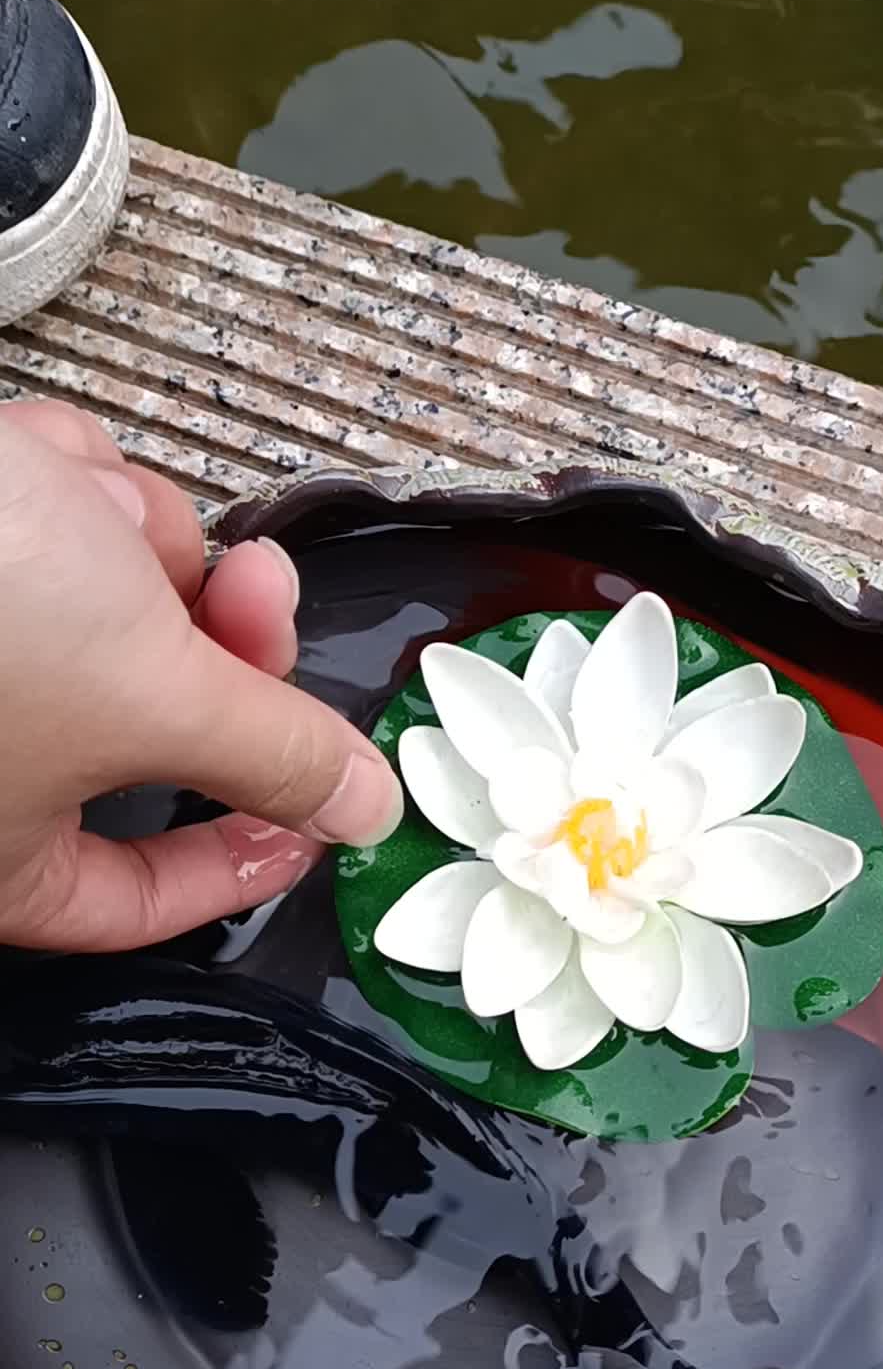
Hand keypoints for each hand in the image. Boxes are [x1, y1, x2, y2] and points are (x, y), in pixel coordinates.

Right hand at [0, 398, 401, 950]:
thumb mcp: (150, 693)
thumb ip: (273, 757)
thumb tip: (360, 813)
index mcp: (1, 850)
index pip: (137, 898)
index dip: (243, 857)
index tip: (322, 805)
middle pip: (153, 724)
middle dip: (202, 639)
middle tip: (255, 586)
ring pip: (118, 604)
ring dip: (125, 543)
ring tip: (74, 510)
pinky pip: (61, 528)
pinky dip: (63, 489)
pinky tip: (27, 470)